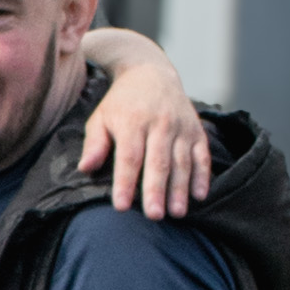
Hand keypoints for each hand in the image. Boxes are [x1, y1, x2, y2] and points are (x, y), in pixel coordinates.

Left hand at [83, 57, 211, 217]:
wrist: (150, 73)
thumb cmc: (120, 103)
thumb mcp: (100, 117)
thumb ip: (94, 143)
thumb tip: (86, 168)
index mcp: (132, 122)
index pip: (128, 157)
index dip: (125, 182)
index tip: (121, 206)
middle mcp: (160, 124)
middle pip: (158, 162)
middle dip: (156, 190)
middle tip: (154, 216)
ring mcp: (181, 127)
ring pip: (182, 161)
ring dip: (180, 188)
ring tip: (176, 212)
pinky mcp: (197, 130)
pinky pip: (202, 155)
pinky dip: (203, 175)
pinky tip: (200, 195)